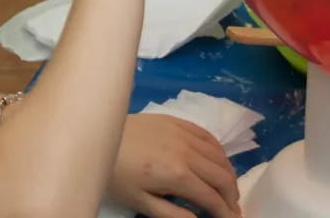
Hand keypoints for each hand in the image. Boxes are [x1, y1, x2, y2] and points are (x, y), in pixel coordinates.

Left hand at [108, 114, 240, 217]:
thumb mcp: (140, 202)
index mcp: (178, 174)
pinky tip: (217, 161)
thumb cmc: (117, 174)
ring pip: (219, 155)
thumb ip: (173, 214)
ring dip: (229, 175)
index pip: (213, 198)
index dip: (225, 213)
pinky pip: (207, 135)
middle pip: (222, 176)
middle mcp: (187, 151)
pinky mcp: (177, 121)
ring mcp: (183, 132)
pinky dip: (219, 151)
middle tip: (231, 210)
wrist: (97, 135)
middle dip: (232, 197)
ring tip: (227, 190)